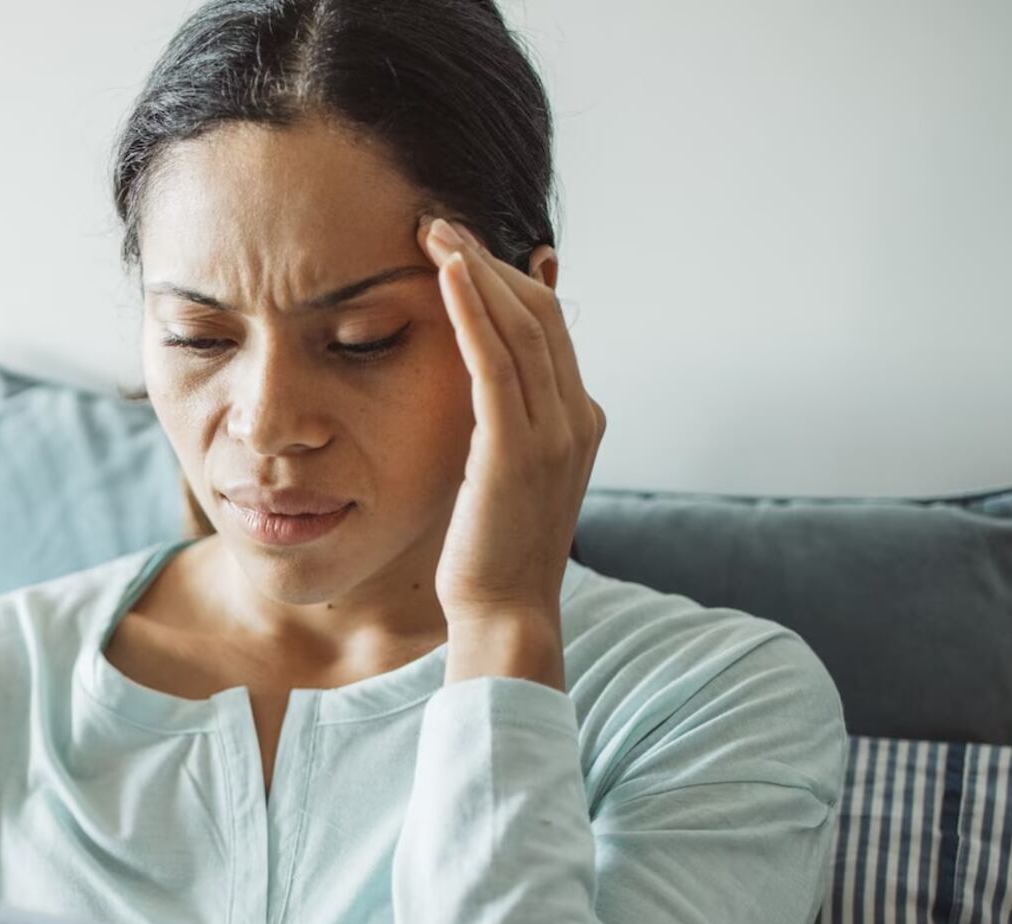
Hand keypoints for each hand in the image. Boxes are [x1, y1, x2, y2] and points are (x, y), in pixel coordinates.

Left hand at [417, 215, 605, 633]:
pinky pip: (497, 362)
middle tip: (438, 223)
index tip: (459, 248)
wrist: (506, 613)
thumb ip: (502, 424)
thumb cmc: (491, 552)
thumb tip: (480, 386)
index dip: (505, 279)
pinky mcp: (517, 449)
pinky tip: (446, 273)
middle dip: (487, 261)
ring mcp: (555, 432)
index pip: (548, 326)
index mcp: (579, 419)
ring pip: (521, 325)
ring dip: (475, 271)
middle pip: (540, 312)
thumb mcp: (503, 475)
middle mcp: (577, 416)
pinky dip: (473, 311)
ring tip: (433, 230)